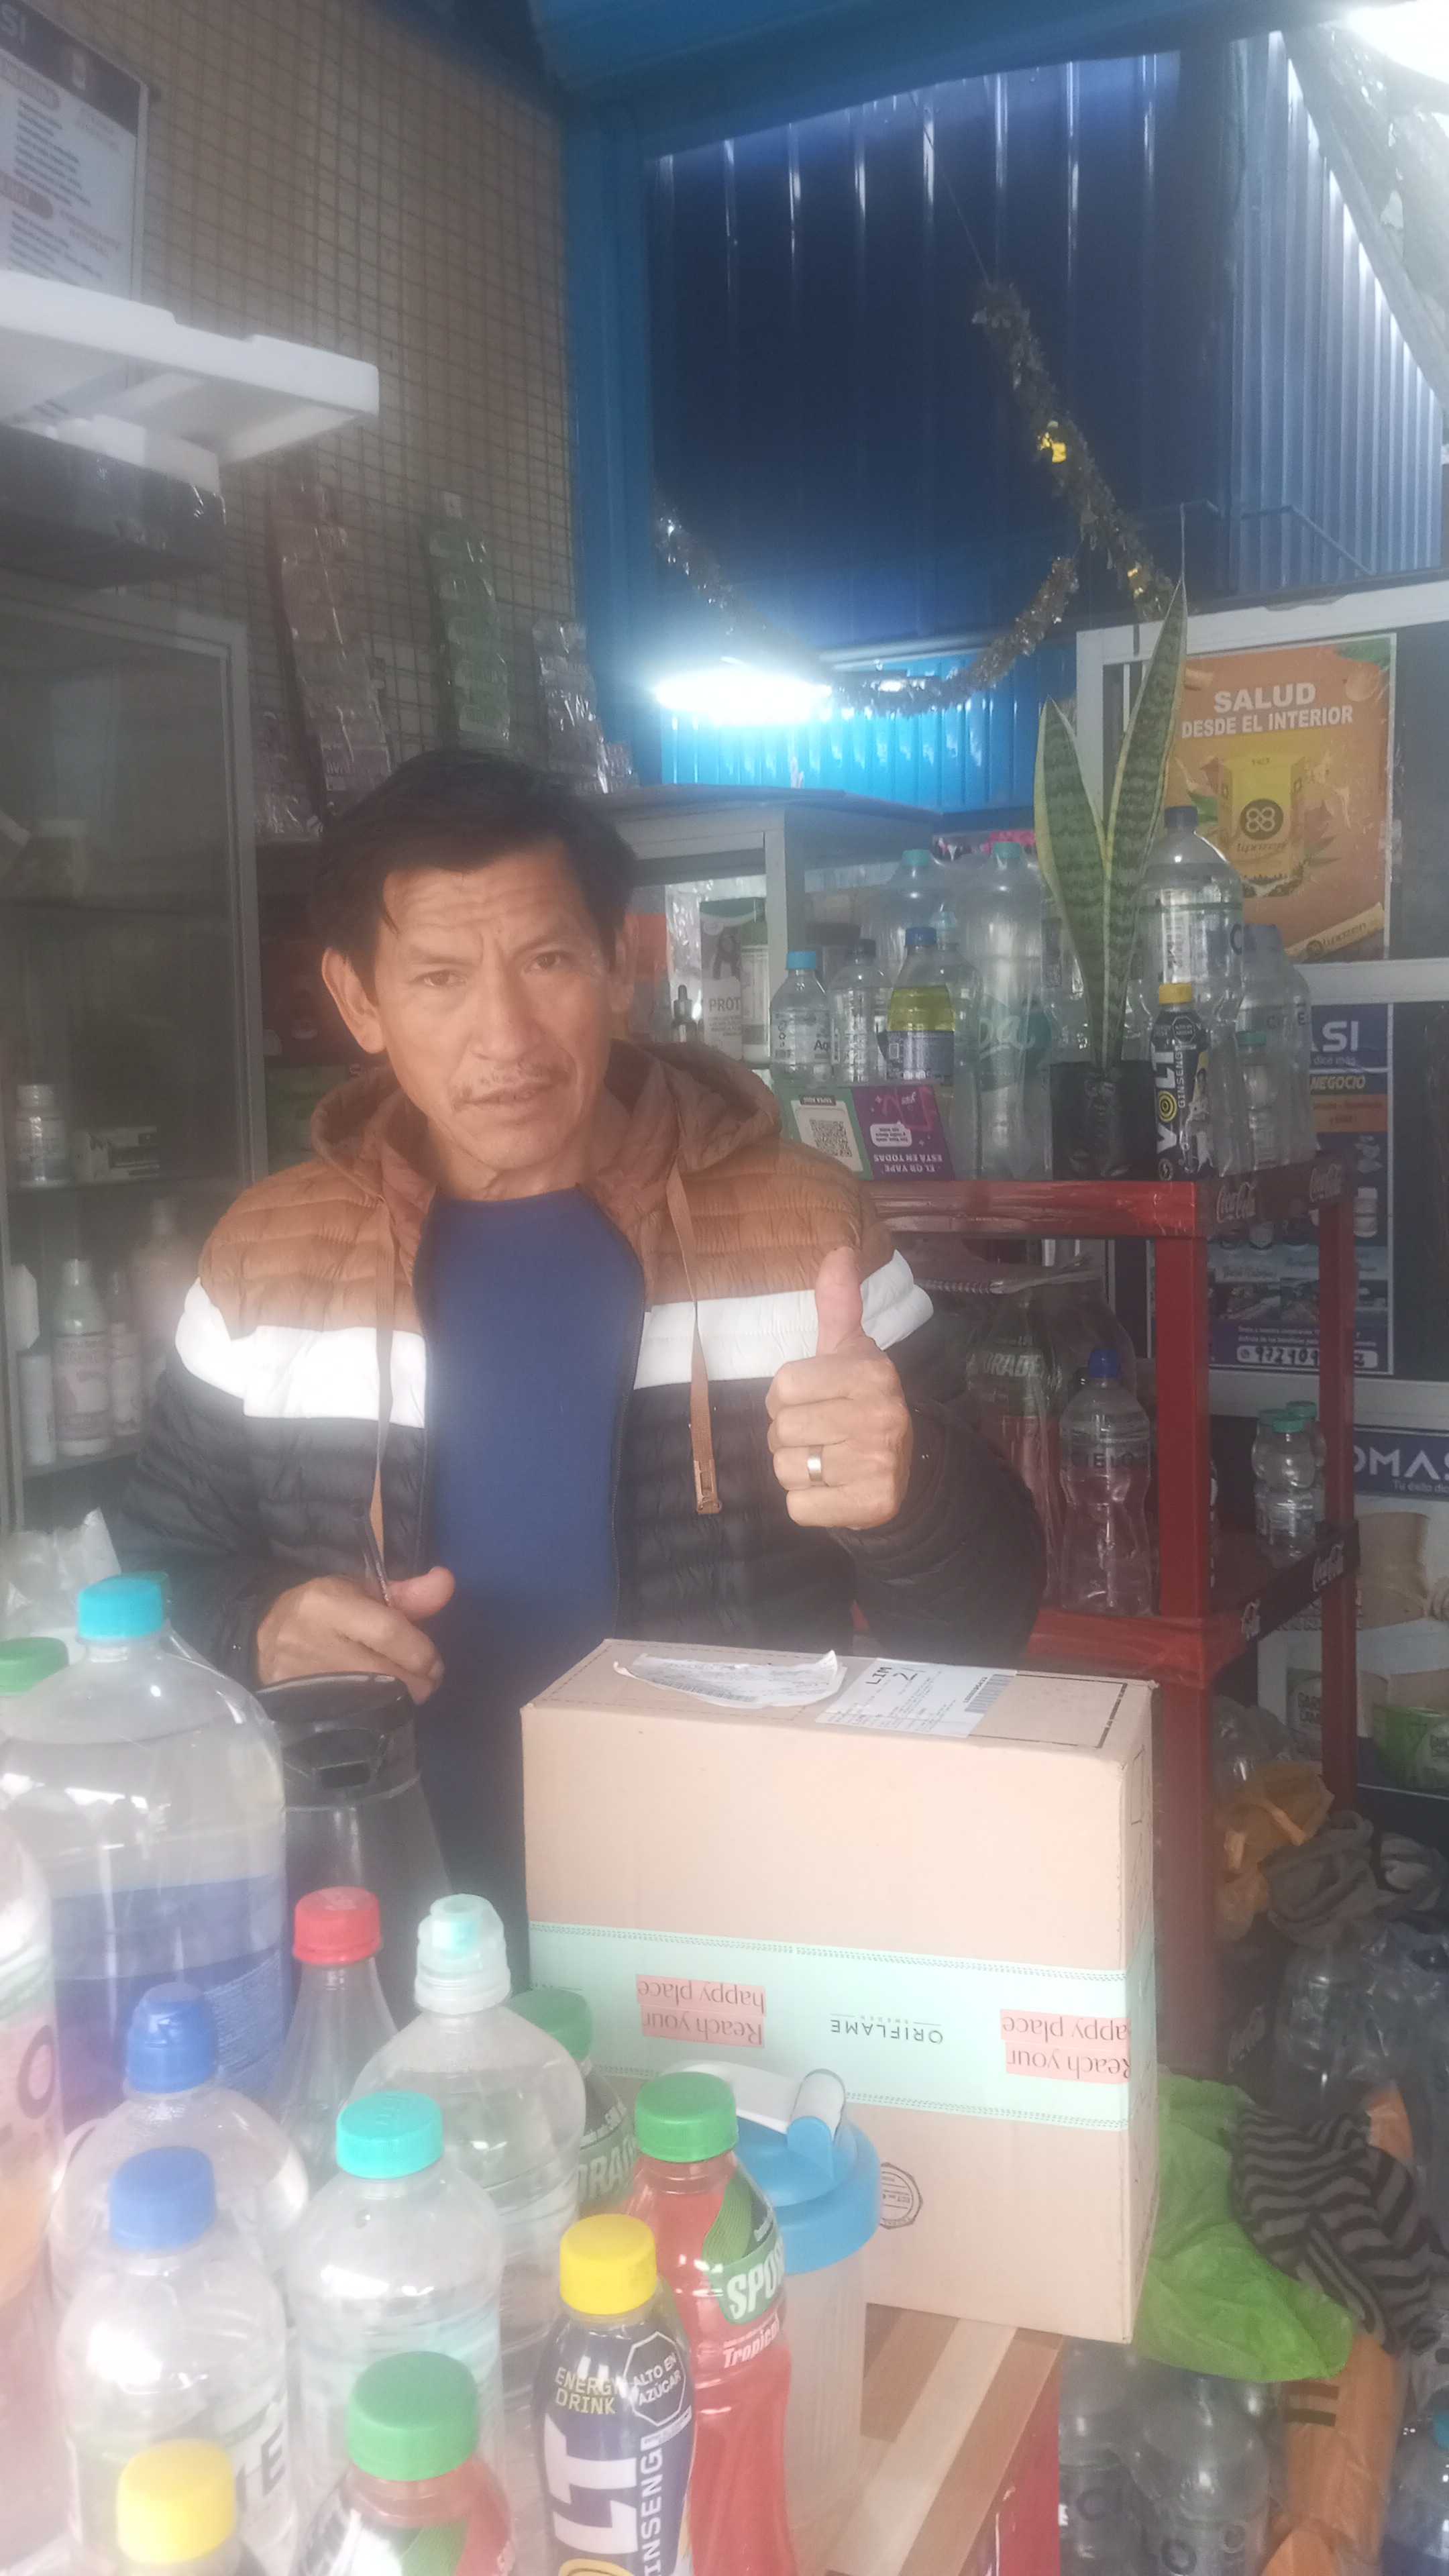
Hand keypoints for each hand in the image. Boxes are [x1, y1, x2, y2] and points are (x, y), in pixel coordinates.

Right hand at [257, 1565, 454, 1701]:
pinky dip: (373, 1715)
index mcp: (329, 1603)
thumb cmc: (323, 1610)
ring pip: (366, 1700)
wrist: (262, 1634)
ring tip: (408, 1693)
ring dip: (399, 1701)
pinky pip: (345, 1716)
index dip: (420, 1652)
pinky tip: (382, 1708)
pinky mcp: (291, 1705)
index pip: (387, 1631)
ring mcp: (298, 1677)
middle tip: (428, 1682)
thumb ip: (407, 1594)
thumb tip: (446, 1581)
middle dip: (417, 1683)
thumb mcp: (360, 1592)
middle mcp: (311, 1639)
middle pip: (381, 1672)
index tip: (434, 1663)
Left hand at [766, 1248, 911, 1529]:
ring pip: (786, 1469)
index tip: (814, 1401)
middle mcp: (880, 1415)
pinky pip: (798, 1507)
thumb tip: (839, 1250)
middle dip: (789, 1437)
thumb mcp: (849, 1351)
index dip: (785, 1398)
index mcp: (871, 1373)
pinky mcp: (872, 1504)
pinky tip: (833, 1489)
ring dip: (797, 1470)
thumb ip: (838, 1304)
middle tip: (821, 1436)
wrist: (902, 1470)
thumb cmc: (859, 1403)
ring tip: (827, 1462)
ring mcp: (878, 1462)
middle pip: (781, 1429)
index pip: (782, 1386)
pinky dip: (807, 1503)